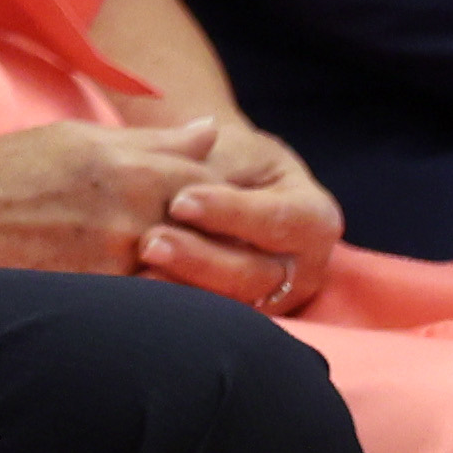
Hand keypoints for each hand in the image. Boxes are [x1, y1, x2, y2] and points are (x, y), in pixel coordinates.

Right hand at [0, 119, 238, 278]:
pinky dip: (168, 297)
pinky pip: (155, 300)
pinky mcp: (98, 294)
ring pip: (192, 272)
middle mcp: (131, 213)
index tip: (231, 208)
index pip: (215, 185)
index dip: (230, 198)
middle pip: (213, 233)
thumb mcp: (78, 138)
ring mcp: (115, 259)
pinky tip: (166, 297)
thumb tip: (212, 133)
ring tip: (210, 277)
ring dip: (206, 274)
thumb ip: (153, 142)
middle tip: (239, 249)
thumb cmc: (7, 168)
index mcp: (129, 167)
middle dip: (229, 241)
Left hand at [136, 118, 342, 312]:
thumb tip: (201, 134)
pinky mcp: (240, 316)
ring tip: (140, 269)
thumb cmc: (230, 160)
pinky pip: (209, 318)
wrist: (222, 186)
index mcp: (313, 219)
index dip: (231, 213)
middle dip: (200, 259)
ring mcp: (273, 298)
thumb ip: (217, 155)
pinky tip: (138, 291)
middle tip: (151, 242)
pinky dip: (174, 305)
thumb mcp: (232, 149)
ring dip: (183, 289)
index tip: (181, 202)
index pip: (279, 220)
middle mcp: (302, 267)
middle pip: (255, 272)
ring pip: (232, 304)